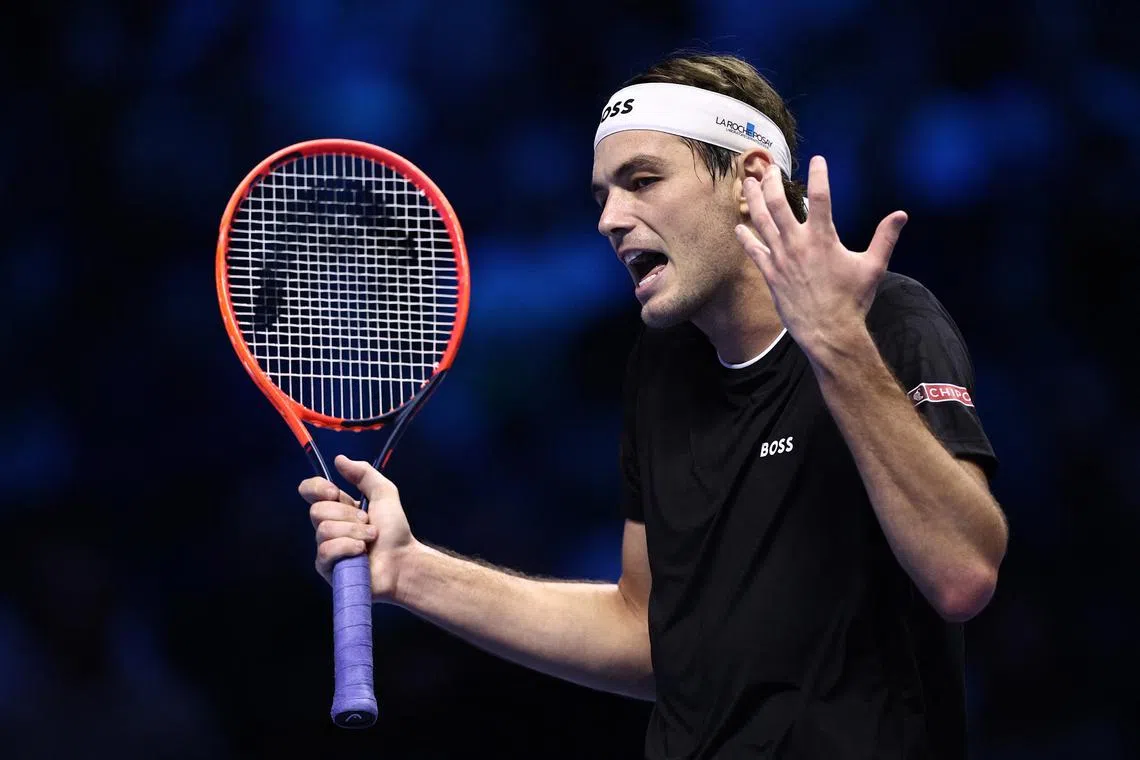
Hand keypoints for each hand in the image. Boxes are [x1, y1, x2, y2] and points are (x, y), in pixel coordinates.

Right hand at [302, 454, 416, 602]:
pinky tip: (361, 552)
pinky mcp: (327, 568)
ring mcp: (326, 548)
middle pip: (317, 510)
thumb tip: (339, 459)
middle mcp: (328, 526)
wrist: (403, 561)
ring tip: (370, 539)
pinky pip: (326, 550)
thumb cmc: (395, 531)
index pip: (310, 491)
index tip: (335, 492)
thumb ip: (364, 474)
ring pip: (324, 529)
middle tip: (368, 523)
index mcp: (338, 508)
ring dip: (353, 532)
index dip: (317, 488)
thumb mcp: (384, 494)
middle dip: (347, 515)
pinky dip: (348, 547)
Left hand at [734, 157, 906, 358]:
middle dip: (773, 182)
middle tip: (771, 168)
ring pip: (761, 221)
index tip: (818, 160)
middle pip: (779, 203)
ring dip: (753, 199)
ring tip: (748, 182)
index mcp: (823, 238)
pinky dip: (746, 238)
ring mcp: (780, 258)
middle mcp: (797, 243)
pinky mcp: (770, 274)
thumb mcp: (873, 267)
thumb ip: (885, 238)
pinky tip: (739, 227)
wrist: (828, 331)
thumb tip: (901, 215)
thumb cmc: (852, 300)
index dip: (819, 175)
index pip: (820, 196)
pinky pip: (754, 251)